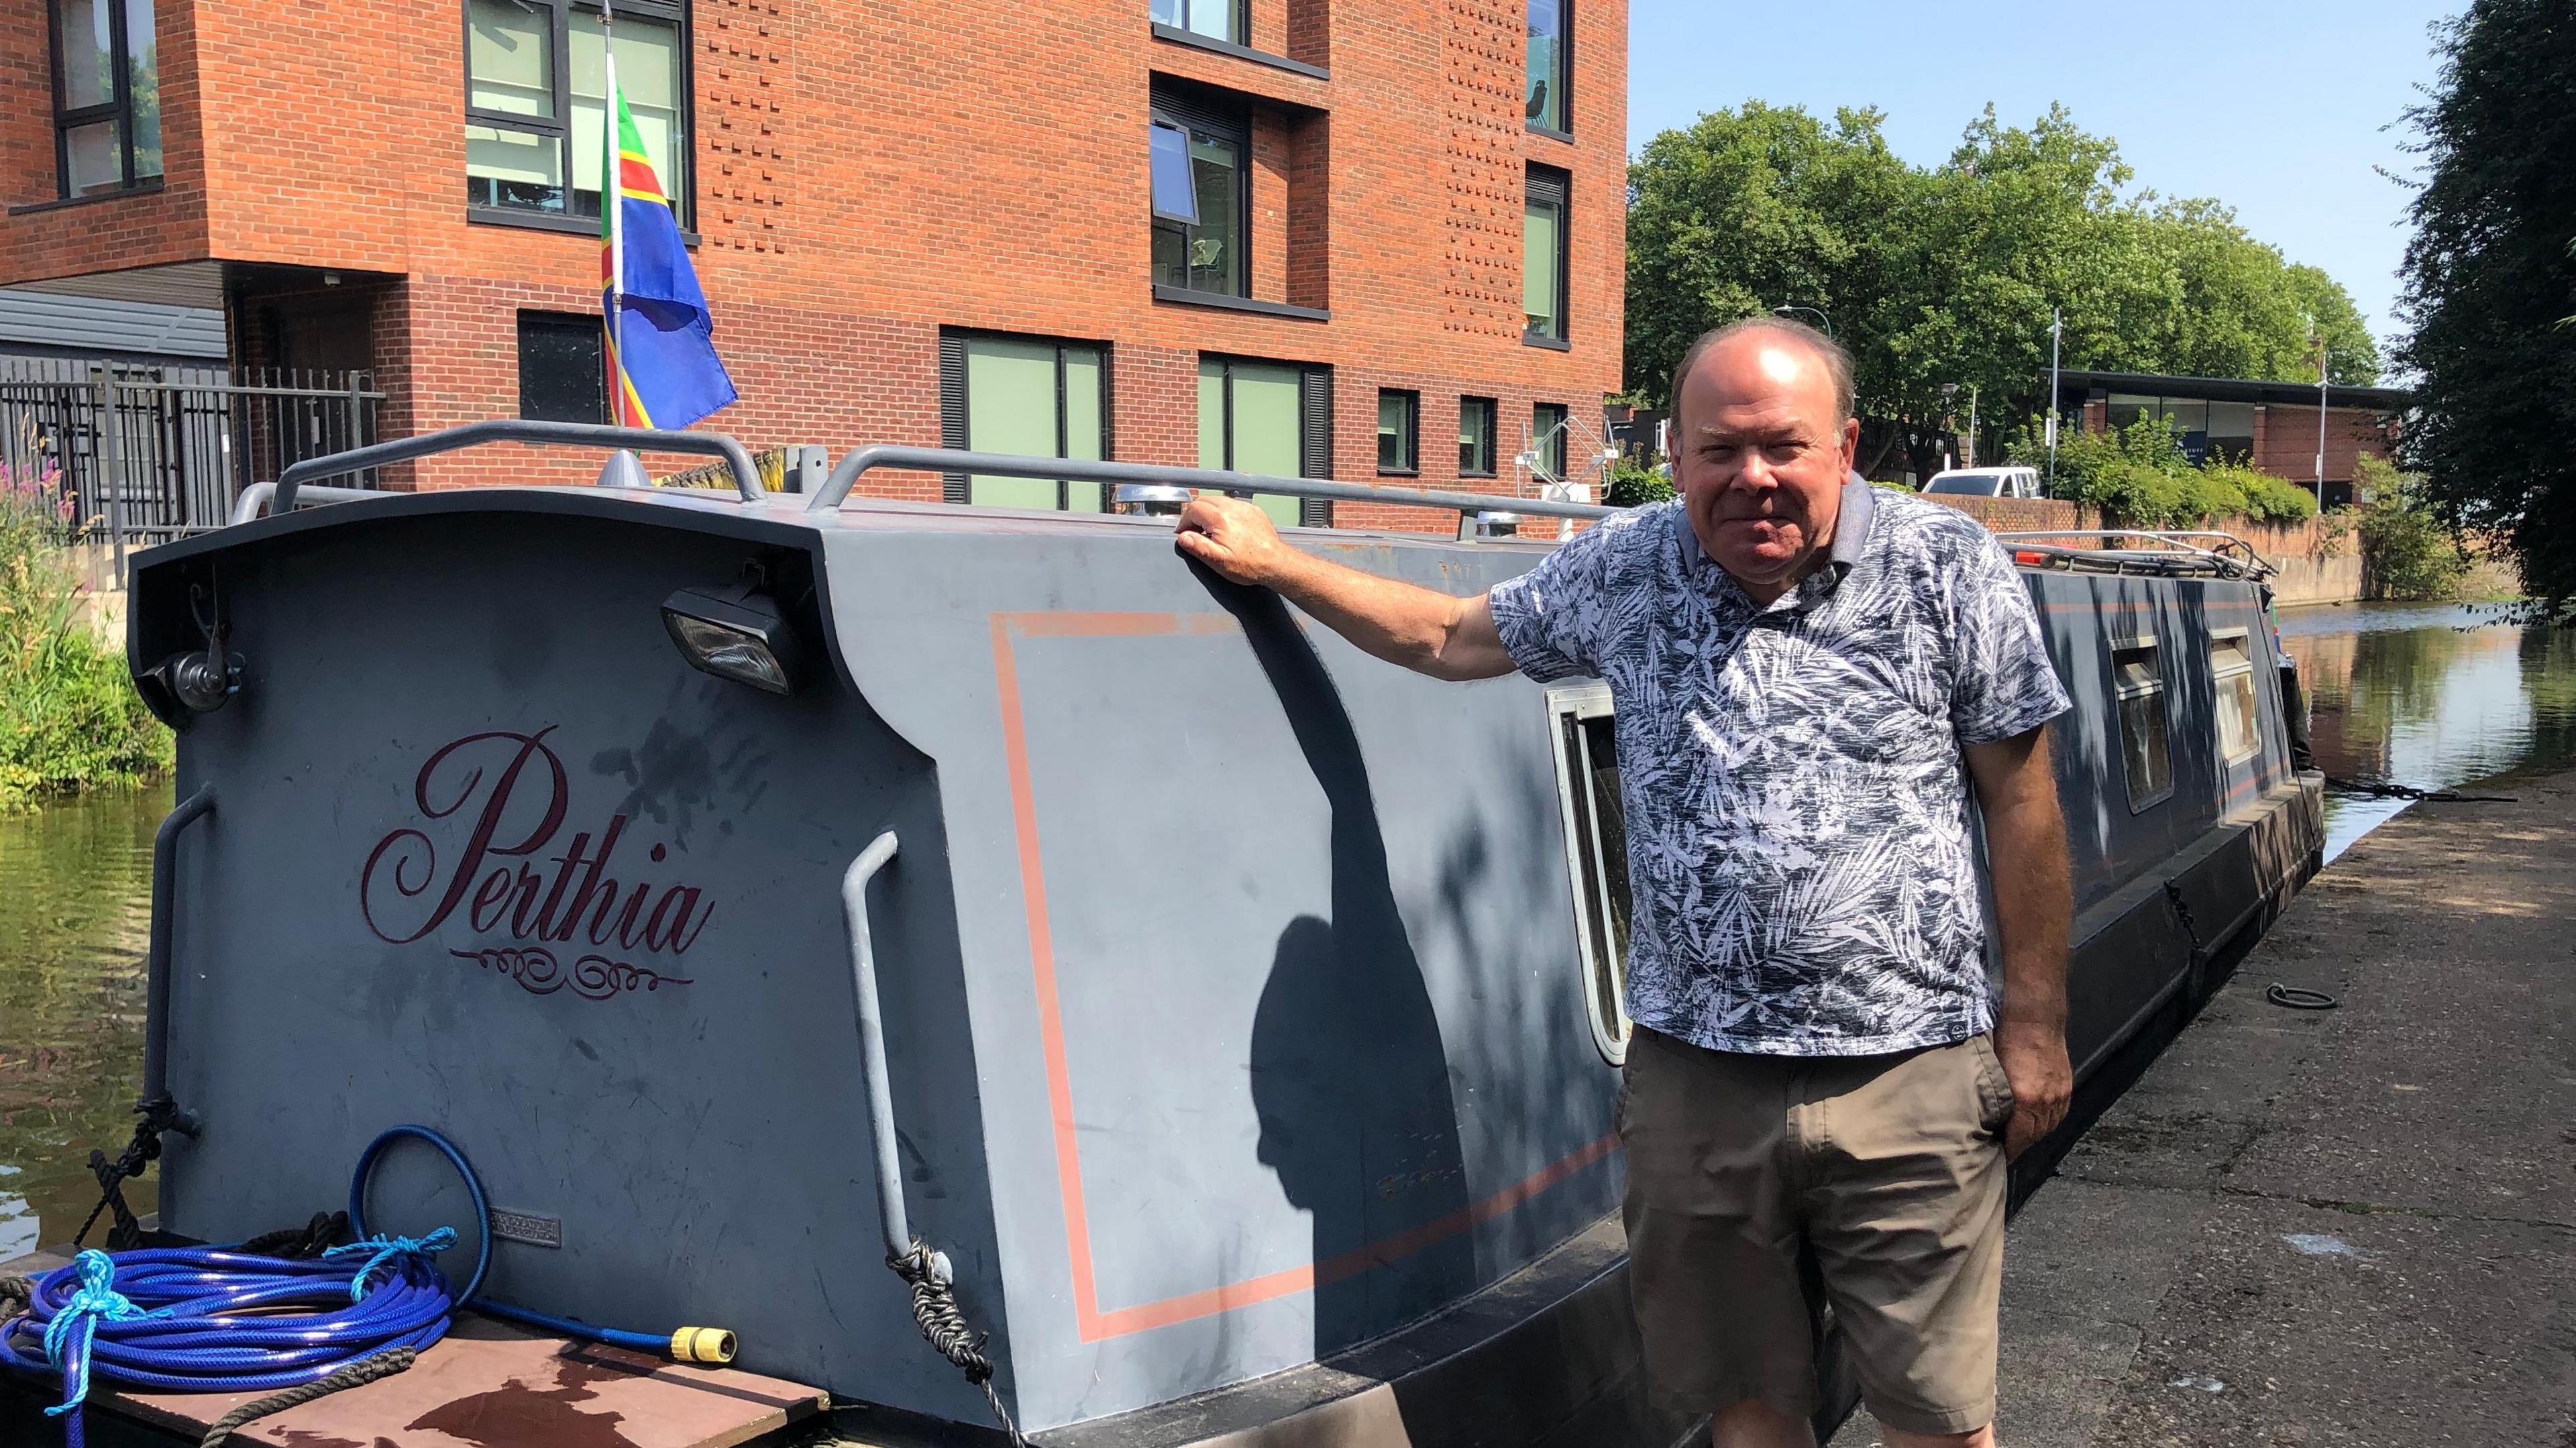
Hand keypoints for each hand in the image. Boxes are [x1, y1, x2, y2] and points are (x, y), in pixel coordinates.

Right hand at [1175, 495, 1298, 588]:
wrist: (1277, 563)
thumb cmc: (1251, 565)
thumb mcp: (1219, 561)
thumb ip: (1198, 547)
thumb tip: (1183, 537)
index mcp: (1221, 518)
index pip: (1193, 509)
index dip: (1184, 522)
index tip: (1184, 533)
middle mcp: (1233, 508)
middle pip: (1204, 501)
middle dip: (1195, 515)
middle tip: (1194, 532)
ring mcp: (1245, 508)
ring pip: (1218, 500)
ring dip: (1209, 512)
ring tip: (1210, 531)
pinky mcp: (1254, 511)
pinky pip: (1233, 505)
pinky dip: (1225, 512)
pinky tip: (1227, 528)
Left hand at [1994, 1018, 2070, 1159]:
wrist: (2035, 1019)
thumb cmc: (2006, 1040)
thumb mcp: (1992, 1073)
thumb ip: (1995, 1099)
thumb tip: (1989, 1119)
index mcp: (2025, 1099)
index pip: (2019, 1138)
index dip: (2009, 1151)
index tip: (1999, 1158)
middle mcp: (2045, 1101)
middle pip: (2035, 1136)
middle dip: (2020, 1145)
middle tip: (2006, 1150)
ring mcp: (2059, 1095)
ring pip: (2048, 1127)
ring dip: (2034, 1135)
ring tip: (2019, 1139)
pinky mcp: (2067, 1088)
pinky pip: (2058, 1114)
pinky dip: (2047, 1122)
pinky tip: (2036, 1122)